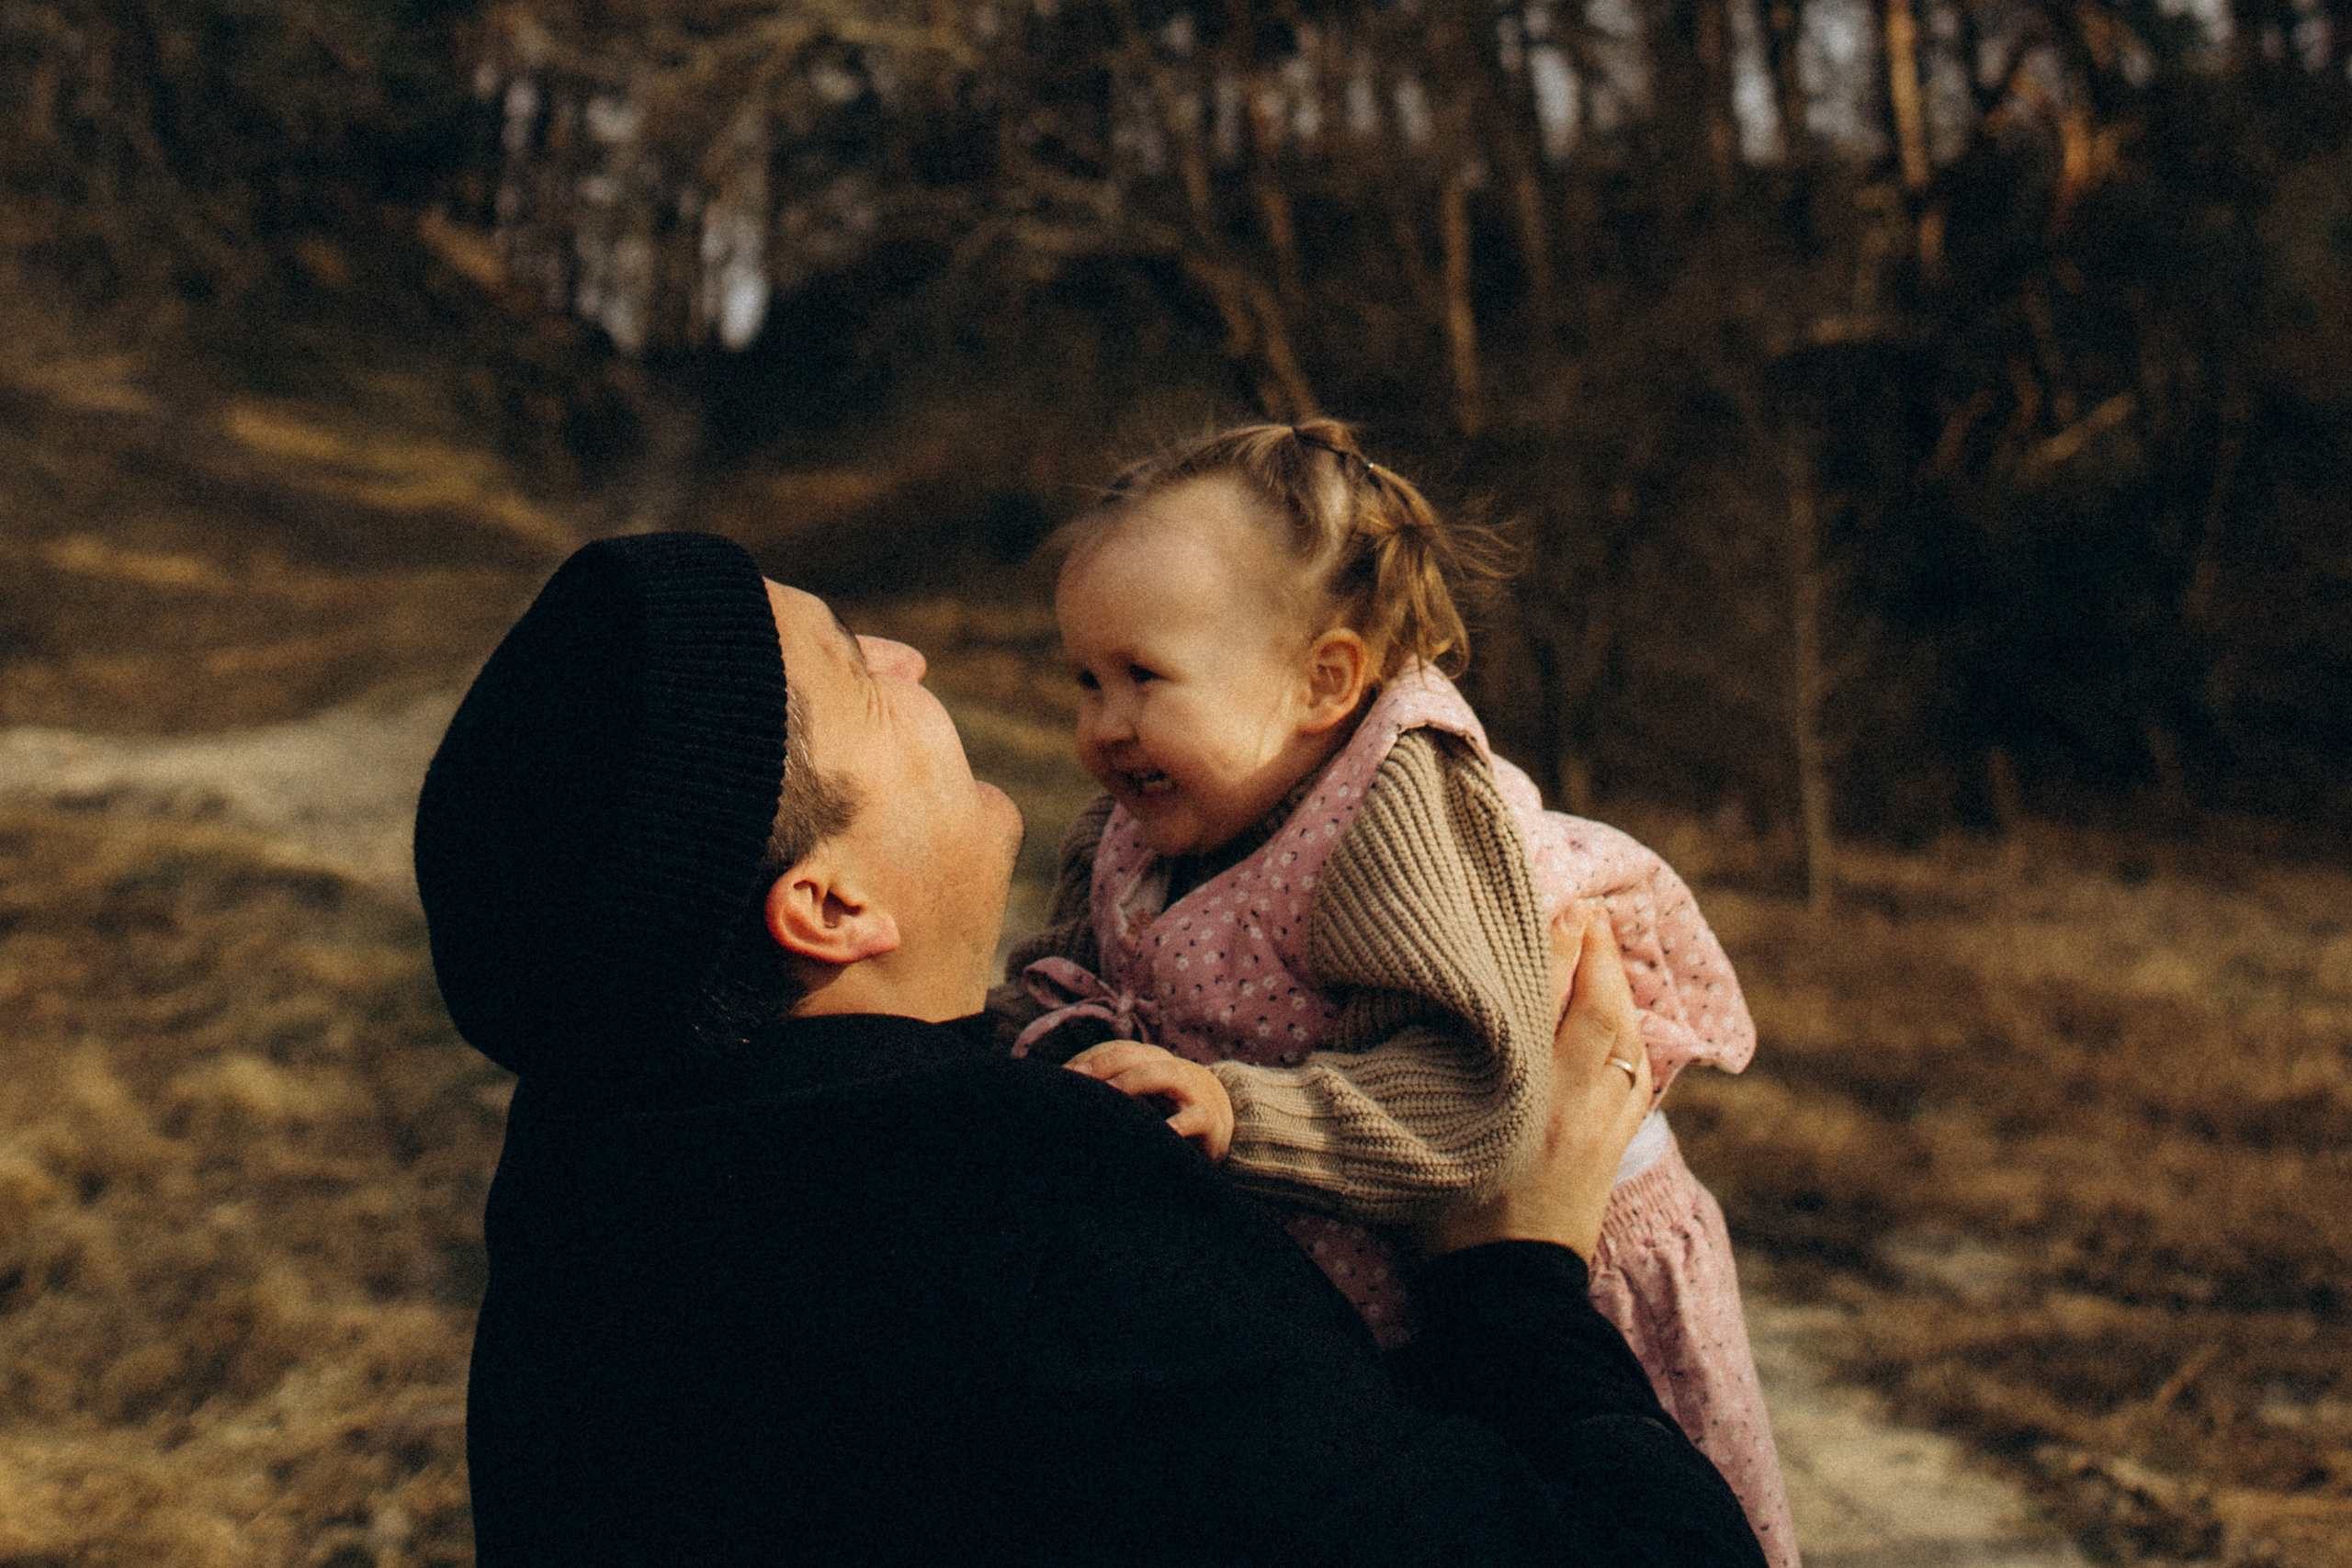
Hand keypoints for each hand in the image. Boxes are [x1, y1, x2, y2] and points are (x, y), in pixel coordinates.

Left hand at [1064, 1040, 1235, 1161]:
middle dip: (1104, 1064)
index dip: (1090, 1058)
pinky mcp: (1209, 1119)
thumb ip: (1110, 1089)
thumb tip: (1064, 1087)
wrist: (1222, 1122)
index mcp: (1150, 1060)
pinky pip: (1196, 1117)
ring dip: (1134, 1081)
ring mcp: (1191, 1091)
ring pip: (1164, 1074)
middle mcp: (1168, 1068)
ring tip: (1111, 1093)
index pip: (1116, 1049)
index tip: (1063, 1074)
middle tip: (1077, 1080)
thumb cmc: (1167, 1108)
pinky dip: (1181, 1123)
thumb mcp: (1139, 1094)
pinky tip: (1165, 1130)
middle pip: (1134, 1056)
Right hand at [1414, 902, 1651, 1262]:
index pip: (1550, 998)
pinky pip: (1637, 1084)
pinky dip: (1633, 1045)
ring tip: (1607, 958)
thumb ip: (1432, 1065)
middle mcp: (1573, 1102)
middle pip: (1601, 1013)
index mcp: (1524, 1089)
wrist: (1504, 1292)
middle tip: (1591, 915)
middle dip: (1599, 958)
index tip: (1563, 906)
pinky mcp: (1614, 1155)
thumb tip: (1432, 1009)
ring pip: (1628, 1046)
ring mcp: (1603, 1129)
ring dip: (1620, 995)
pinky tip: (1625, 1031)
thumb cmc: (1447, 1214)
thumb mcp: (1430, 1126)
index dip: (1559, 946)